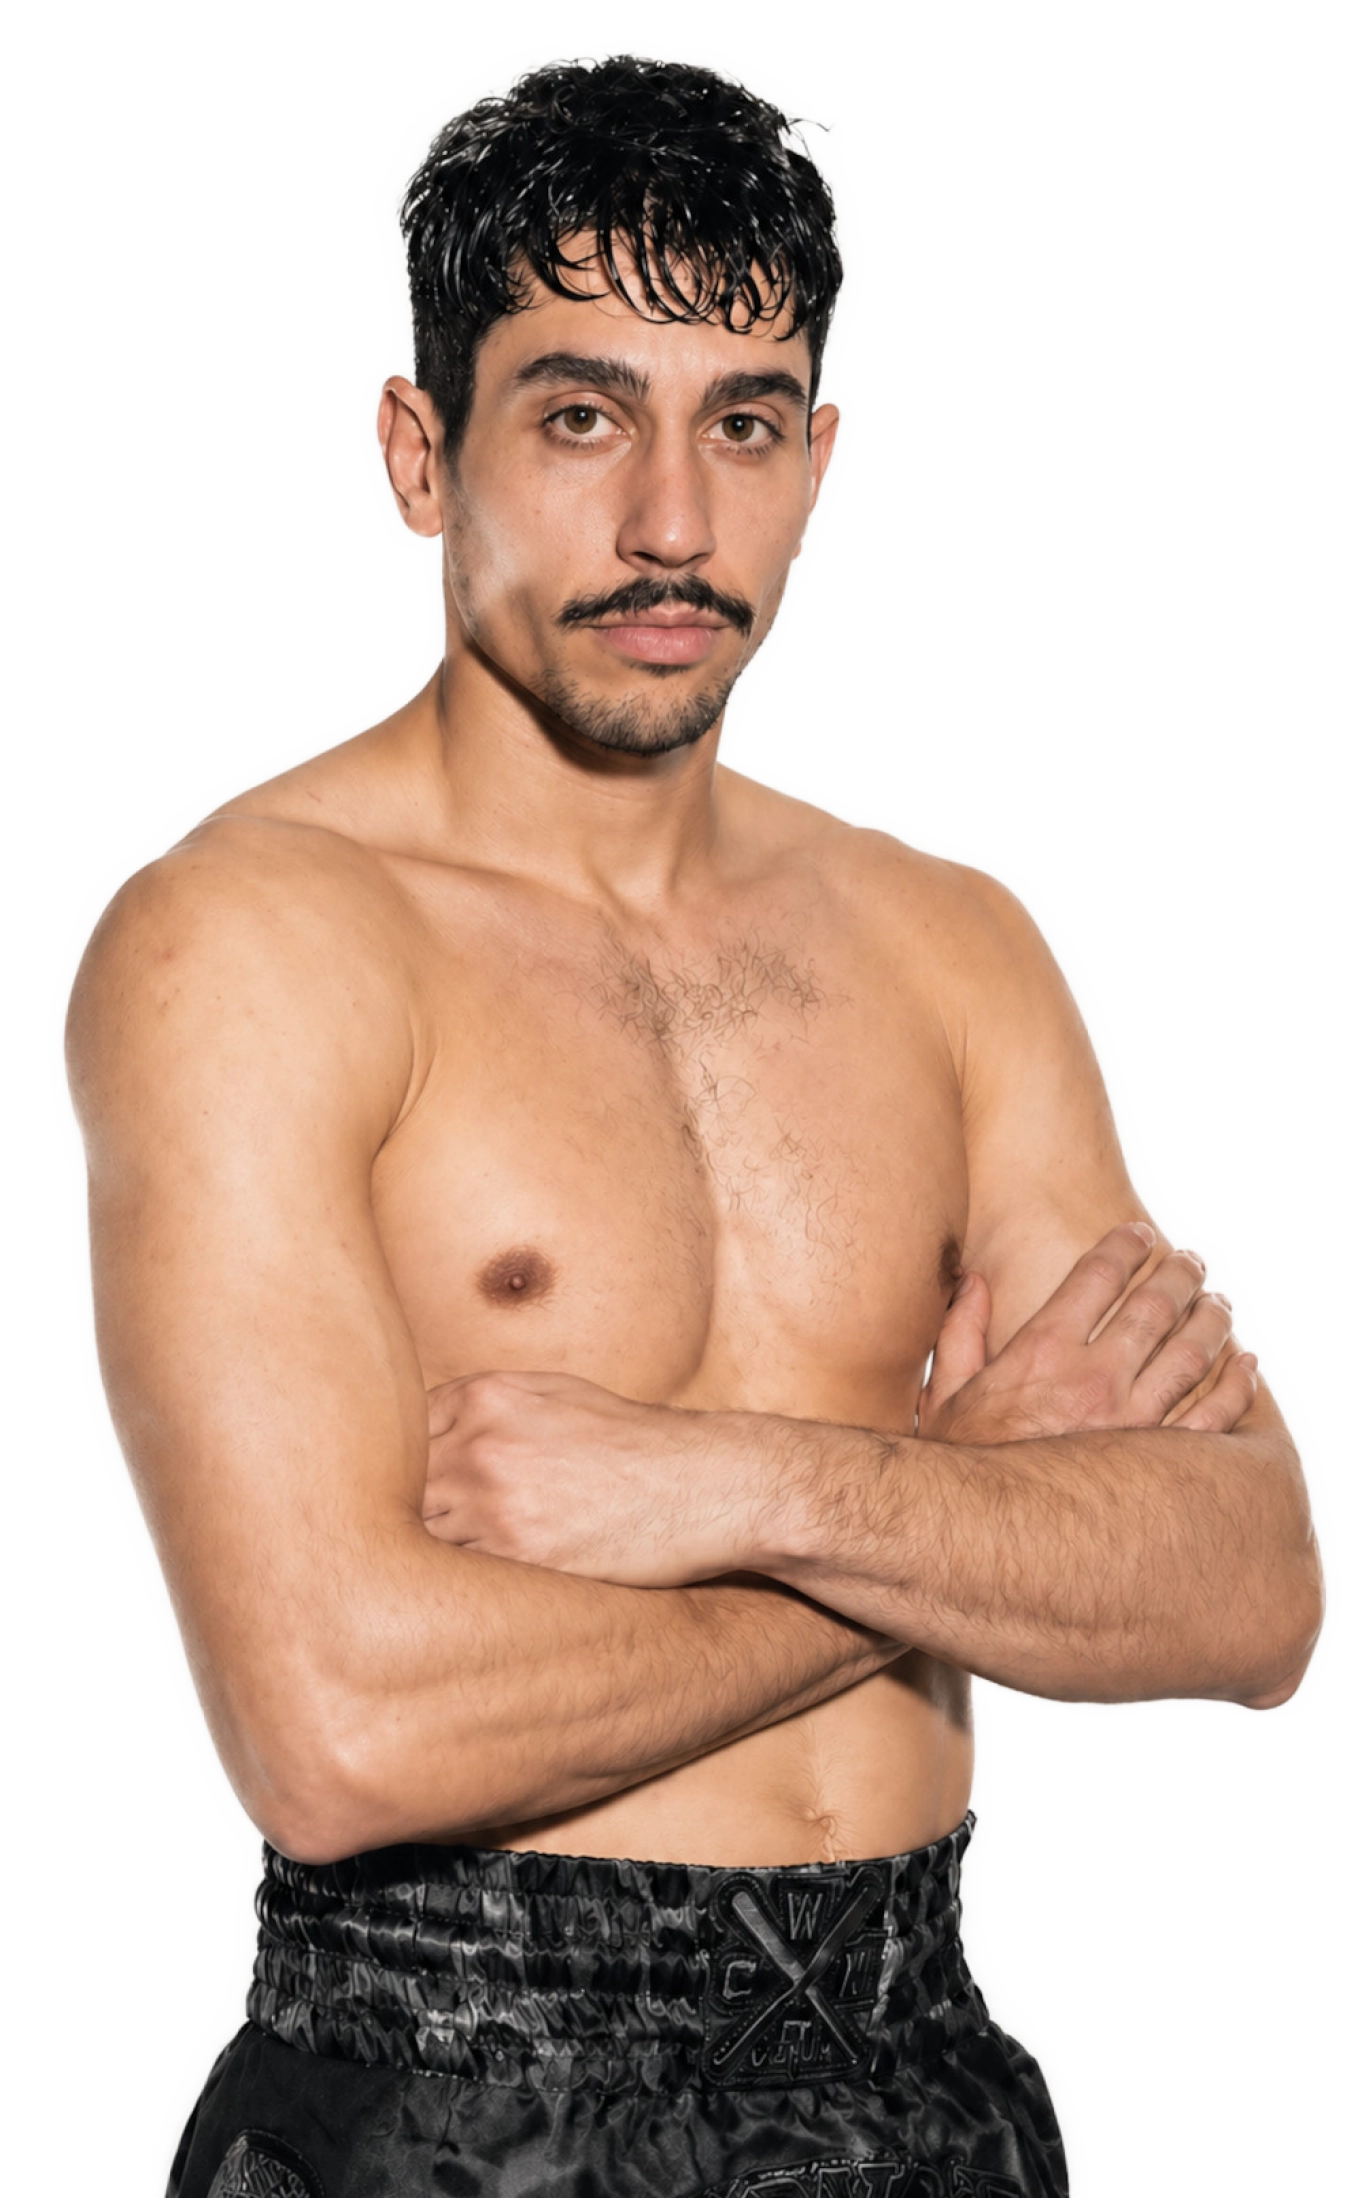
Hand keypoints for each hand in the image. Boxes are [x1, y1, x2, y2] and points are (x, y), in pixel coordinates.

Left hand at [422, 1369, 765, 1583]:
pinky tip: (470, 1591)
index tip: (407, 1495)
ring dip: (423, 1554)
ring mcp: (495, 1498)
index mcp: (486, 1395)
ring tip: (429, 1573)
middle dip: (402, 1513)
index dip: (400, 1469)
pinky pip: (457, 1574)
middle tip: (407, 1542)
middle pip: (396, 1485)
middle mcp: (481, 1440)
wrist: (707, 1484)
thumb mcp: (561, 1396)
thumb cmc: (638, 1445)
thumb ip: (491, 1406)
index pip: (400, 1433)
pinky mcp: (519, 1553)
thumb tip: (433, 1430)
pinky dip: (458, 1584)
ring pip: (417, 1534)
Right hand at [917, 1223, 1257, 1445]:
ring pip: (1192, 1353)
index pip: (1098, 1275)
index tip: (1138, 1235)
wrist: (982, 1542)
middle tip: (1189, 1262)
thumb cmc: (962, 1470)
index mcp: (1042, 1353)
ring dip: (1211, 1318)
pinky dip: (1237, 1386)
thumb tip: (973, 1280)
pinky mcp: (1158, 1467)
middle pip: (1155, 1306)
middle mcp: (1094, 1380)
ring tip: (1216, 1302)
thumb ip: (961, 1331)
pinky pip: (1214, 1419)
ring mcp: (1132, 1424)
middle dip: (1179, 1274)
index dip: (1124, 1246)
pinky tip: (1243, 1365)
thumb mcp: (947, 1394)